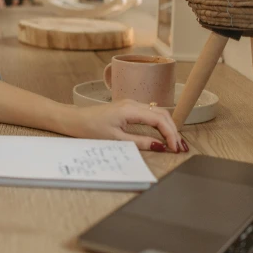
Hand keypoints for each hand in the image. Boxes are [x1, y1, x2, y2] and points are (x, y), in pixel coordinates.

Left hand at [67, 99, 187, 152]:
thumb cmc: (89, 128)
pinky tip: (163, 134)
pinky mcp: (127, 108)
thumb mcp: (115, 139)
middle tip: (180, 148)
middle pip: (162, 114)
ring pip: (157, 112)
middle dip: (174, 130)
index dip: (171, 134)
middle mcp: (132, 103)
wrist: (72, 119)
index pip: (160, 119)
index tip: (176, 148)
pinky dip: (159, 123)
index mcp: (130, 110)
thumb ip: (139, 142)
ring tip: (175, 143)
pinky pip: (149, 113)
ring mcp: (130, 104)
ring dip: (168, 126)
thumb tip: (160, 146)